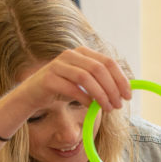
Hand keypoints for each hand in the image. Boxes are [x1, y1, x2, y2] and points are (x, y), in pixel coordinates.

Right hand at [14, 47, 131, 113]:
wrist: (31, 96)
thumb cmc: (60, 90)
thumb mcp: (82, 83)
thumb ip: (100, 82)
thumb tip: (124, 90)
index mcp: (82, 52)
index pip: (108, 62)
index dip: (121, 79)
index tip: (129, 95)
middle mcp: (70, 55)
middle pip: (99, 69)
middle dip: (112, 88)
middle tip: (119, 105)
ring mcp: (58, 65)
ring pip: (87, 77)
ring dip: (101, 95)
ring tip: (108, 108)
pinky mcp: (49, 78)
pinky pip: (72, 88)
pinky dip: (85, 99)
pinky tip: (91, 108)